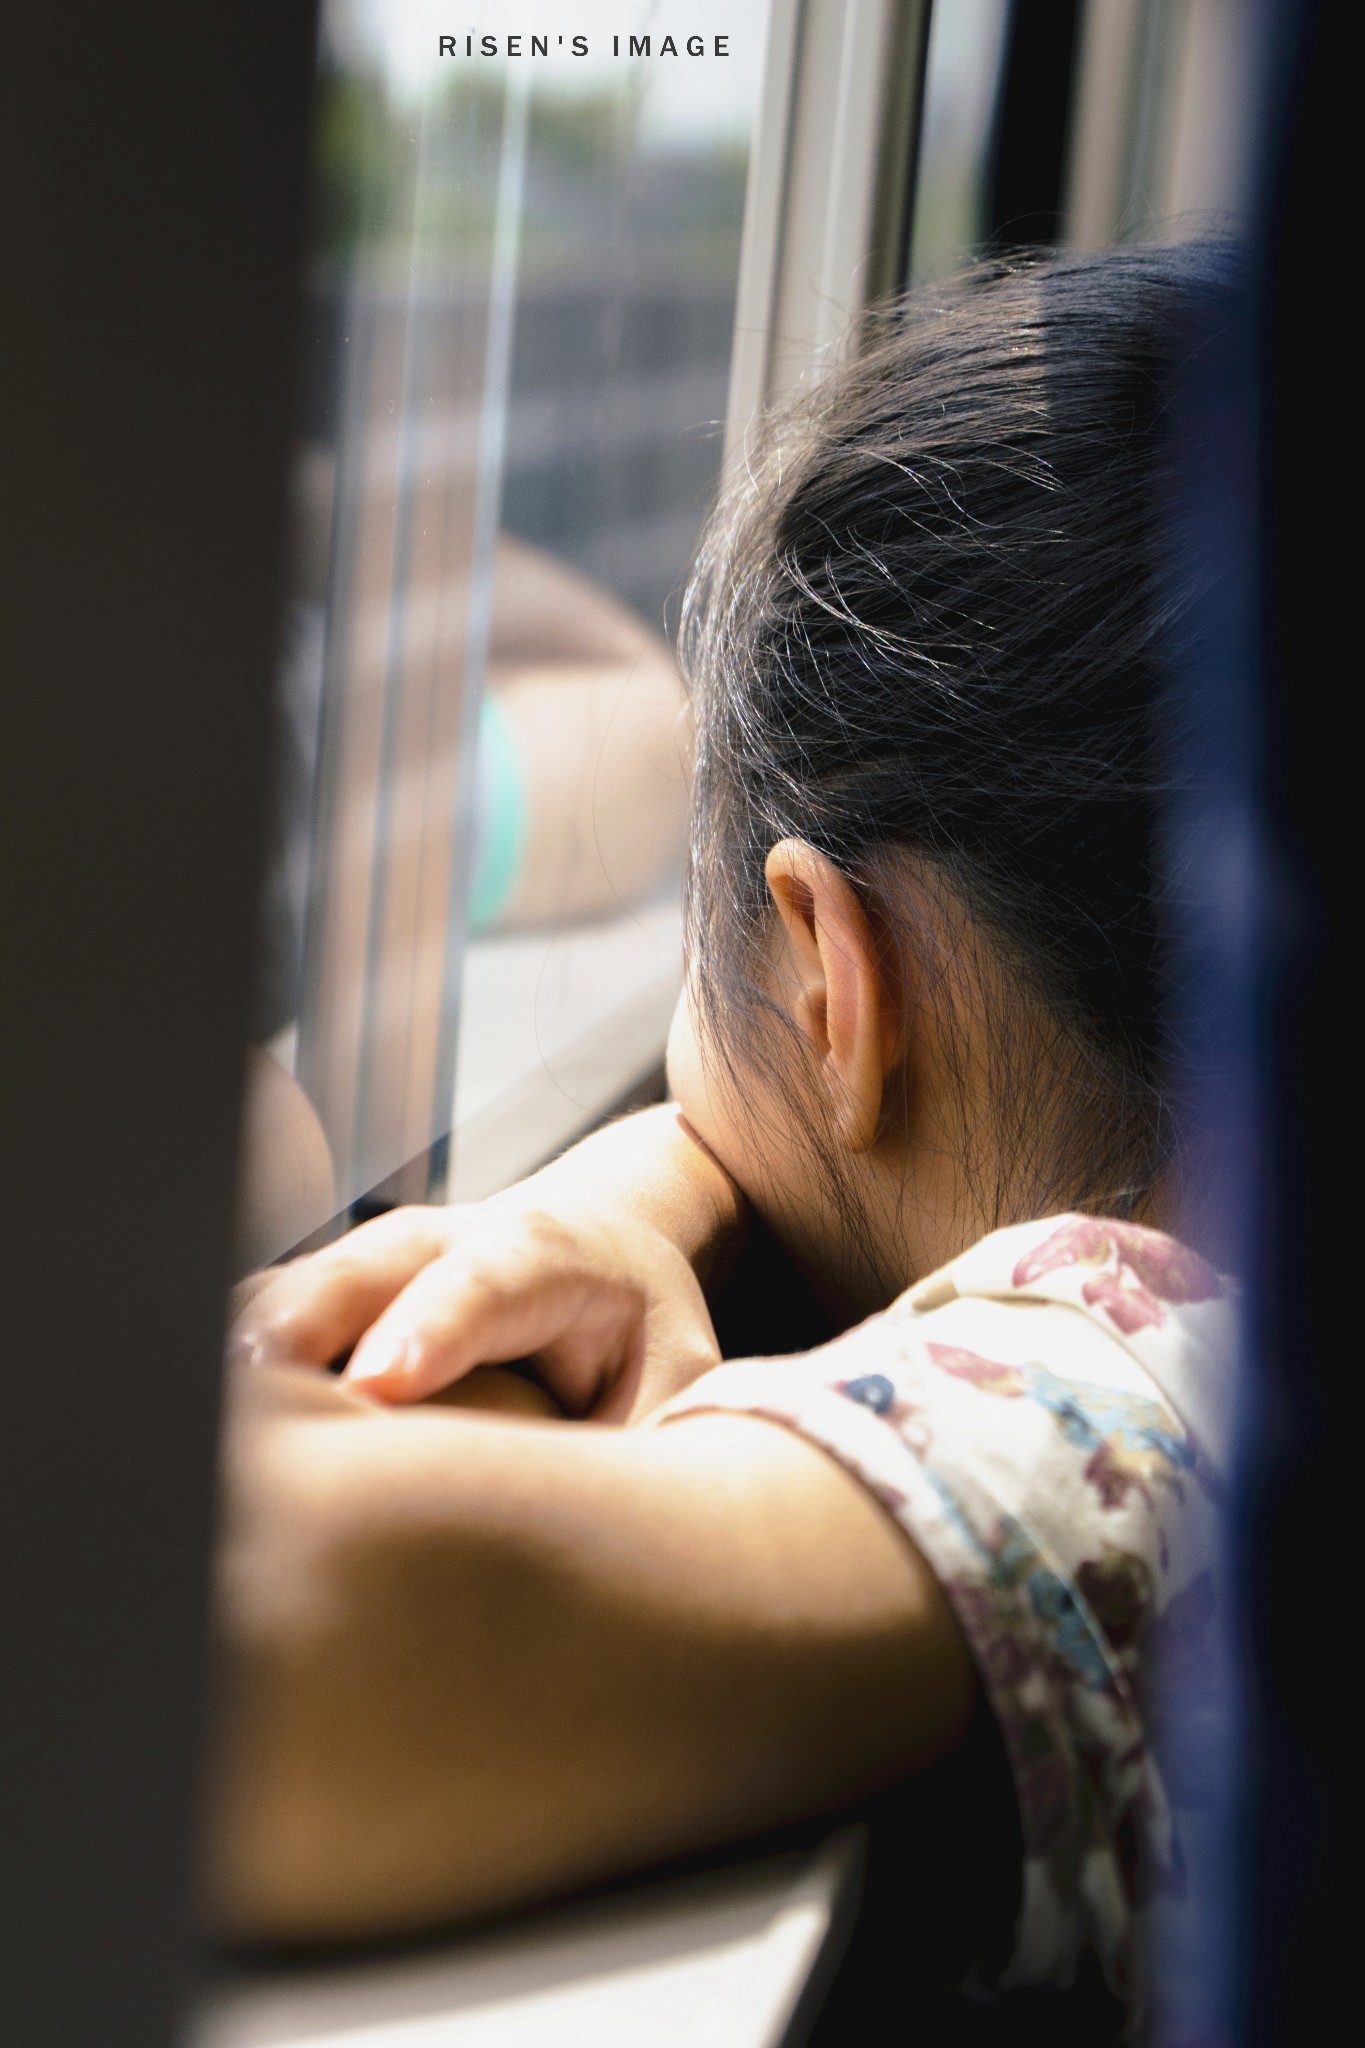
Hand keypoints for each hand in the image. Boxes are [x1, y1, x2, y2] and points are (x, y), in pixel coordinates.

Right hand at [228, 1108, 742, 1423]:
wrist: (604, 1250)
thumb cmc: (639, 1344)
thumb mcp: (676, 1386)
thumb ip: (645, 1443)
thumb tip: (620, 1544)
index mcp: (559, 1254)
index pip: (496, 1276)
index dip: (435, 1323)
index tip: (380, 1383)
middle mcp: (457, 1238)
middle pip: (374, 1262)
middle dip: (311, 1319)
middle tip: (249, 1387)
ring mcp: (386, 1257)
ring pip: (306, 1282)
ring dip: (253, 1341)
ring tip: (202, 1412)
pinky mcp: (337, 1291)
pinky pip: (272, 1315)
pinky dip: (232, 1360)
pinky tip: (200, 1418)